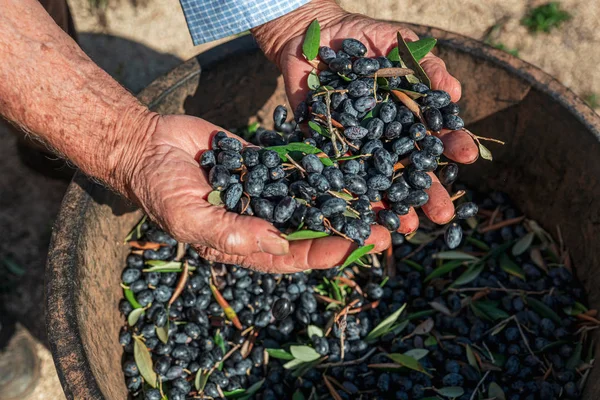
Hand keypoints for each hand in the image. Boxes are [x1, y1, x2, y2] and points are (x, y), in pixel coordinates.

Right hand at [127, 114, 390, 272]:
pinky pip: (299, 168)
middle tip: (385, 227)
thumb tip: (277, 243)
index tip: (357, 247)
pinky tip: (352, 163)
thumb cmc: (160, 189)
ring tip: (380, 196)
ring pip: (312, 200)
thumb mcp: (189, 217)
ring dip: (344, 200)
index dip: (326, 253)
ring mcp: (266, 192)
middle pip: (312, 230)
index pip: (294, 256)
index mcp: (246, 245)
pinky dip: (324, 168)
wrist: (147, 146)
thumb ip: (231, 232)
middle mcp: (262, 221)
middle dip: (347, 230)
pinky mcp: (266, 164)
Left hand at [253, 0, 478, 234]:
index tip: (467, 156)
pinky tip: (360, 214)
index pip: (435, 134)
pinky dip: (348, 195)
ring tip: (407, 228)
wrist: (311, 35)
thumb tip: (454, 91)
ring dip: (391, 206)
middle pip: (409, 168)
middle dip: (427, 191)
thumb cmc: (362, 38)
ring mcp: (357, 146)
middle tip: (442, 215)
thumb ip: (425, 66)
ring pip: (377, 181)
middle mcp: (386, 137)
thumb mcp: (399, 45)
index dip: (452, 145)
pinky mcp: (326, 149)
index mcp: (409, 115)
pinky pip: (338, 175)